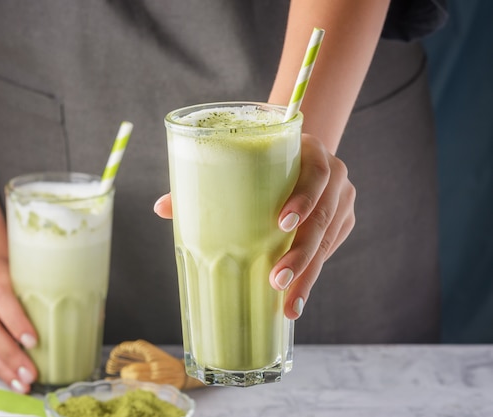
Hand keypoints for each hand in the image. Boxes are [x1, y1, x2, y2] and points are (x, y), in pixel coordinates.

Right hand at [0, 257, 38, 392]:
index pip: (2, 299)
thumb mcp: (24, 268)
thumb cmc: (8, 264)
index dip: (17, 323)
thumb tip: (89, 314)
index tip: (34, 342)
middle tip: (30, 374)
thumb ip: (44, 288)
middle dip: (10, 356)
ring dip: (1, 368)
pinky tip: (8, 376)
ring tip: (21, 383)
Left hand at [153, 133, 355, 319]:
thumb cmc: (259, 160)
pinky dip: (313, 273)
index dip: (303, 196)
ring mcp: (342, 199)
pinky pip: (331, 249)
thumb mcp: (239, 161)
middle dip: (301, 251)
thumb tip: (160, 208)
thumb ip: (204, 181)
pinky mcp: (344, 221)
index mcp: (307, 151)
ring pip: (329, 240)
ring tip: (289, 304)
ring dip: (308, 274)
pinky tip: (297, 298)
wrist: (297, 154)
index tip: (281, 222)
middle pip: (324, 214)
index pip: (315, 171)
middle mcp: (333, 175)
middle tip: (278, 279)